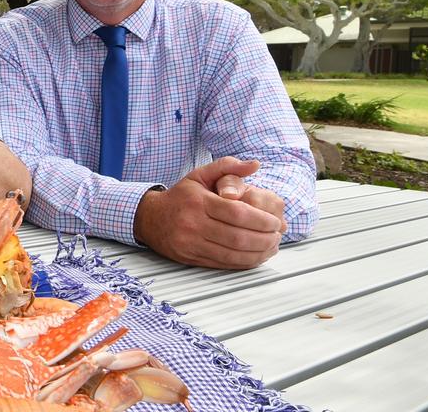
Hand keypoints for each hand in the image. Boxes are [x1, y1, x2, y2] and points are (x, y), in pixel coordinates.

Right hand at [134, 156, 285, 268]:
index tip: (275, 222)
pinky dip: (244, 262)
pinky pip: (223, 264)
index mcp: (198, 201)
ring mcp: (191, 243)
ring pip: (232, 254)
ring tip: (271, 247)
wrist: (150, 218)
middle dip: (264, 239)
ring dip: (258, 253)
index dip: (262, 221)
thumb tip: (255, 164)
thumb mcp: (200, 175)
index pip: (237, 214)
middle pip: (238, 237)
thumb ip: (227, 167)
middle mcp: (193, 224)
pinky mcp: (191, 258)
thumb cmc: (180, 197)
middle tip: (278, 236)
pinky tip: (256, 256)